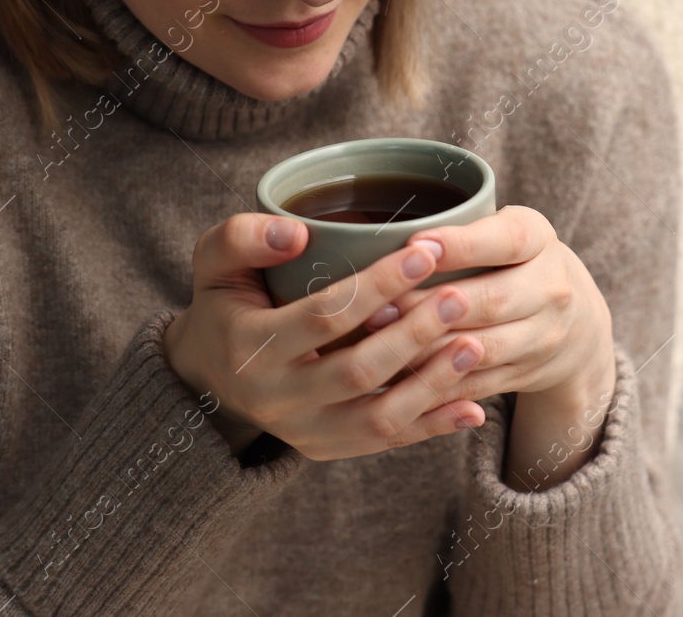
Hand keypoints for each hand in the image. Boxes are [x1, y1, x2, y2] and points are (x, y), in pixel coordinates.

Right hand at [162, 213, 489, 460]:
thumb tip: (297, 233)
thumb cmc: (225, 301)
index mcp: (251, 348)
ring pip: (378, 419)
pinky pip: (386, 443)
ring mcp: (303, 432)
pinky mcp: (326, 449)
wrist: (209, 373)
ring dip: (431, 385)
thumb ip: (243, 238)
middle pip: (359, 372)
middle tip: (460, 296)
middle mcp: (276, 399)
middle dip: (414, 333)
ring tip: (474, 345)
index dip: (377, 286)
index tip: (424, 253)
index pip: (324, 317)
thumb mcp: (215, 261)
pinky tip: (473, 408)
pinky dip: (433, 427)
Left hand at [360, 205, 615, 406]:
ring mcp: (543, 337)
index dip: (461, 245)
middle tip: (377, 307)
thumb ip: (463, 227)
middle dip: (430, 306)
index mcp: (539, 239)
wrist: (577, 322)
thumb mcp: (506, 230)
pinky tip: (399, 380)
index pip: (506, 240)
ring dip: (427, 350)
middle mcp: (550, 288)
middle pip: (490, 301)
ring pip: (480, 349)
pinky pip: (477, 384)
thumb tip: (385, 235)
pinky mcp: (527, 374)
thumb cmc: (517, 261)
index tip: (415, 244)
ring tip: (380, 344)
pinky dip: (437, 387)